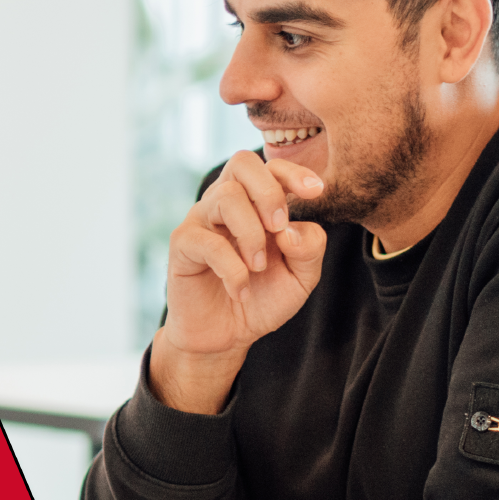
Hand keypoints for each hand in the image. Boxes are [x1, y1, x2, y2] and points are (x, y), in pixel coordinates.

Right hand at [152, 152, 327, 411]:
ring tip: (259, 267)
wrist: (226, 336)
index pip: (271, 167)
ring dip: (251, 233)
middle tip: (279, 229)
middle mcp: (227, 203)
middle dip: (269, 192)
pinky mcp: (182, 244)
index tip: (316, 191)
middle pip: (242, 163)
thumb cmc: (263, 299)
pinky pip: (208, 242)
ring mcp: (202, 220)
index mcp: (257, 202)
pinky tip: (240, 290)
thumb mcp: (301, 277)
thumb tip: (290, 229)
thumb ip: (310, 248)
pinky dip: (232, 269)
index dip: (294, 172)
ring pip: (226, 197)